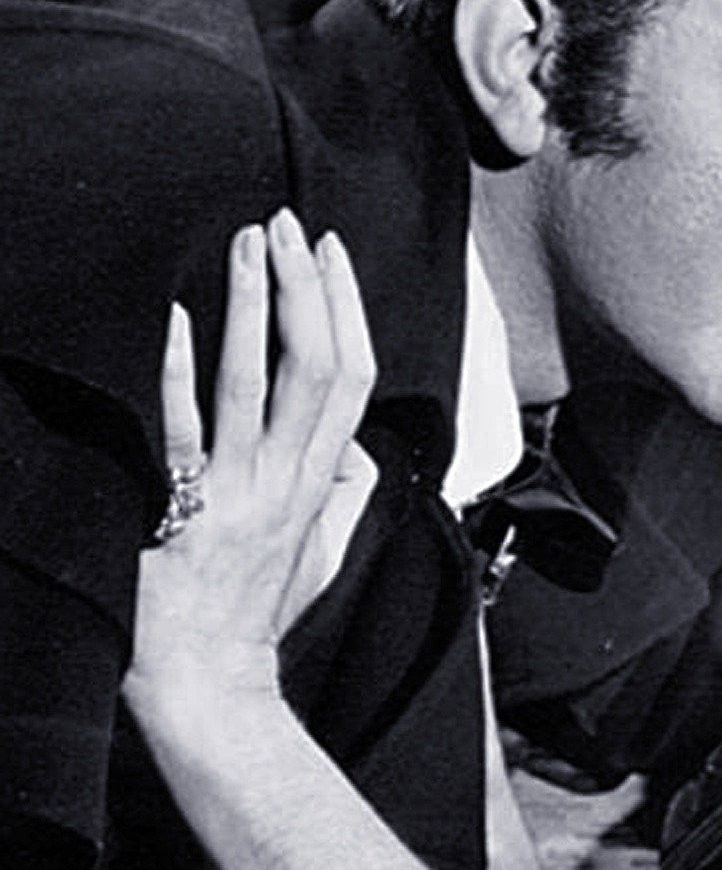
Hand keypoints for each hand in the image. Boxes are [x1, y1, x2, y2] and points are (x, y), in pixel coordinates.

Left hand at [125, 210, 377, 705]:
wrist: (209, 684)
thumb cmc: (258, 615)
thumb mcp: (322, 550)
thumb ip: (344, 492)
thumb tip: (360, 449)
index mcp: (322, 481)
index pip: (352, 377)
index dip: (348, 308)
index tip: (330, 250)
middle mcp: (289, 481)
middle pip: (317, 369)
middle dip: (307, 289)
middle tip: (287, 223)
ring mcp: (239, 497)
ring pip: (259, 387)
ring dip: (256, 309)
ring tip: (245, 244)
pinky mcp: (185, 517)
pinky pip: (185, 434)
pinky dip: (182, 373)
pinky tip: (177, 320)